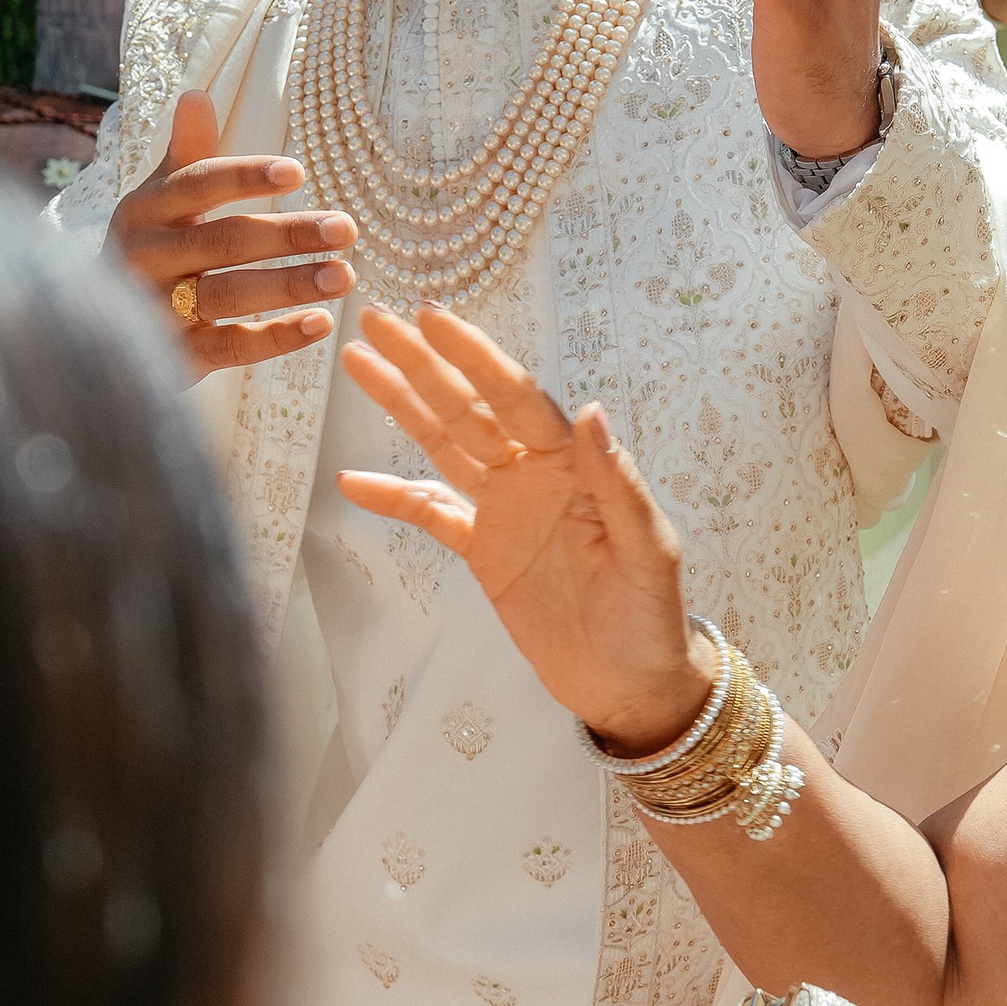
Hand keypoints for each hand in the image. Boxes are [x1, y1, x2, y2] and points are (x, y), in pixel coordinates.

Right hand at [104, 88, 356, 374]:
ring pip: (229, 294)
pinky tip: (321, 324)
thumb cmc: (151, 250)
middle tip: (347, 228)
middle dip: (287, 234)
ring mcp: (158, 311)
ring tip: (345, 276)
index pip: (196, 185)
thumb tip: (196, 94)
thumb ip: (185, 154)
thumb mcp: (160, 201)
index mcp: (143, 211)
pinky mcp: (176, 358)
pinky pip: (231, 346)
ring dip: (290, 285)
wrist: (99, 328)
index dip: (245, 177)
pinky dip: (277, 338)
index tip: (298, 172)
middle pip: (223, 241)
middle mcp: (144, 259)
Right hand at [336, 304, 708, 746]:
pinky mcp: (485, 553)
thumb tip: (592, 410)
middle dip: (424, 363)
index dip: (474, 357)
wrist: (634, 687)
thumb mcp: (647, 550)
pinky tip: (353, 478)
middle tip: (377, 319)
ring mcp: (506, 511)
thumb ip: (616, 482)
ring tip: (359, 363)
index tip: (432, 319)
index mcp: (575, 467)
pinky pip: (431, 514)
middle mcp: (535, 476)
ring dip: (403, 404)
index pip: (516, 397)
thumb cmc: (654, 618)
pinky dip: (393, 495)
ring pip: (444, 444)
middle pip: (469, 408)